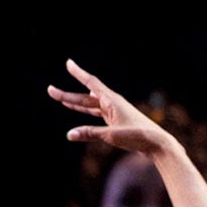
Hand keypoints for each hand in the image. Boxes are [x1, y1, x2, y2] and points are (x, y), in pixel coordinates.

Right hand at [49, 62, 176, 161]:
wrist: (156, 144)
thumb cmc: (137, 136)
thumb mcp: (111, 135)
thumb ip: (90, 133)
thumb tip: (70, 134)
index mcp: (112, 101)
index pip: (91, 83)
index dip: (78, 73)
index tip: (68, 63)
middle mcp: (112, 104)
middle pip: (86, 97)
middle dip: (68, 95)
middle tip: (50, 91)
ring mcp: (114, 112)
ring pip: (90, 106)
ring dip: (76, 103)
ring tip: (61, 100)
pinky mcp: (116, 121)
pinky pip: (97, 114)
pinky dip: (86, 113)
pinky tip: (80, 110)